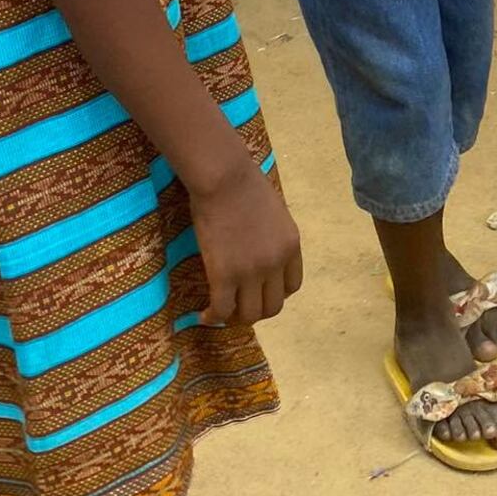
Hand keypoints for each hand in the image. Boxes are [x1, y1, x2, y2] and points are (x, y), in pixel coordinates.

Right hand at [191, 154, 303, 324]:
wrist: (224, 178)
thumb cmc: (245, 185)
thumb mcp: (275, 212)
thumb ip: (274, 236)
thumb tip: (264, 250)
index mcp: (291, 245)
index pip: (292, 286)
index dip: (275, 294)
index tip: (260, 292)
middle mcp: (276, 262)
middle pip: (273, 307)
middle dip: (256, 310)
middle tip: (238, 306)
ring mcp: (252, 271)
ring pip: (250, 315)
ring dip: (236, 318)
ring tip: (222, 312)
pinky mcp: (224, 275)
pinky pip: (222, 310)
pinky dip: (213, 317)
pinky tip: (205, 314)